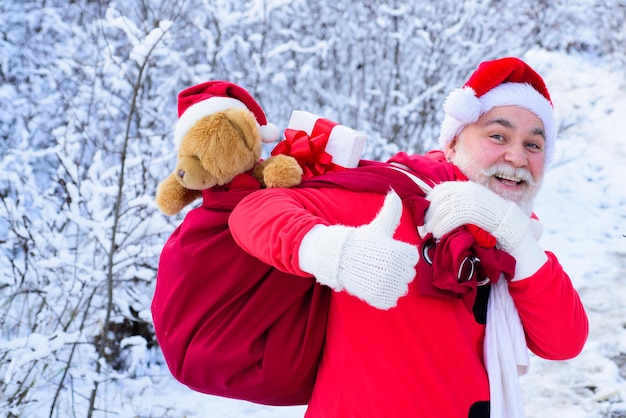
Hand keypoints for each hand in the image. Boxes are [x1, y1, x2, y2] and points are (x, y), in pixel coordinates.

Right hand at [298, 191, 417, 308]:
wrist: (339, 259)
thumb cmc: (362, 242)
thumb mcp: (378, 226)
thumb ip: (391, 212)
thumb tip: (394, 194)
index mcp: (401, 252)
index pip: (412, 258)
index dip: (399, 254)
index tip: (385, 252)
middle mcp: (397, 270)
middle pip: (408, 274)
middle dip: (396, 269)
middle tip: (379, 263)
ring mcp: (389, 286)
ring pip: (400, 288)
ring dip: (390, 283)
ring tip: (375, 274)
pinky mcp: (381, 300)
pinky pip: (391, 300)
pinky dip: (384, 296)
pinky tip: (373, 285)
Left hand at [424, 181, 547, 278]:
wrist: (513, 228)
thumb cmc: (492, 221)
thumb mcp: (474, 206)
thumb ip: (459, 203)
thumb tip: (437, 208)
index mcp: (467, 186)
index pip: (441, 189)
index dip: (430, 201)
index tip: (426, 213)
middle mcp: (468, 189)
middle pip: (439, 199)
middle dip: (430, 213)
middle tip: (426, 226)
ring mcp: (471, 198)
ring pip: (443, 209)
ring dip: (434, 222)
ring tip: (432, 232)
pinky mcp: (474, 210)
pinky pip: (451, 217)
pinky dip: (442, 227)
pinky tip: (439, 234)